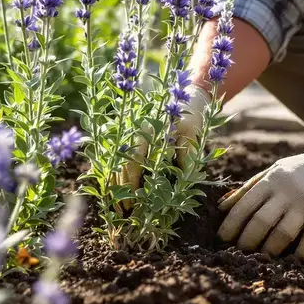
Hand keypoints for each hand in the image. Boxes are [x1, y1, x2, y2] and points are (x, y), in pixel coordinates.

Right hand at [116, 84, 213, 208]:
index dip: (131, 185)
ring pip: (113, 158)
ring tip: (115, 202)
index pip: (134, 163)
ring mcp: (127, 128)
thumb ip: (188, 158)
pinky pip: (113, 151)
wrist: (189, 92)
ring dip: (113, 181)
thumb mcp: (194, 135)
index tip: (133, 203)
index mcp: (147, 130)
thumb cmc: (192, 114)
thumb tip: (184, 183)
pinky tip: (109, 183)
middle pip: (120, 164)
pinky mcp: (127, 129)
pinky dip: (110, 168)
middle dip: (120, 189)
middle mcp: (132, 129)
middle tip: (122, 210)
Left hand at [216, 130, 303, 259]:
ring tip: (262, 259)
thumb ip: (248, 188)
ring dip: (270, 250)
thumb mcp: (274, 171)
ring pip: (283, 233)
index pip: (244, 205)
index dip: (230, 224)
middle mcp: (287, 192)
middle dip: (247, 241)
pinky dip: (300, 253)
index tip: (221, 239)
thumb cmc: (302, 169)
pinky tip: (293, 260)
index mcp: (271, 180)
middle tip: (239, 253)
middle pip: (261, 222)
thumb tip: (221, 207)